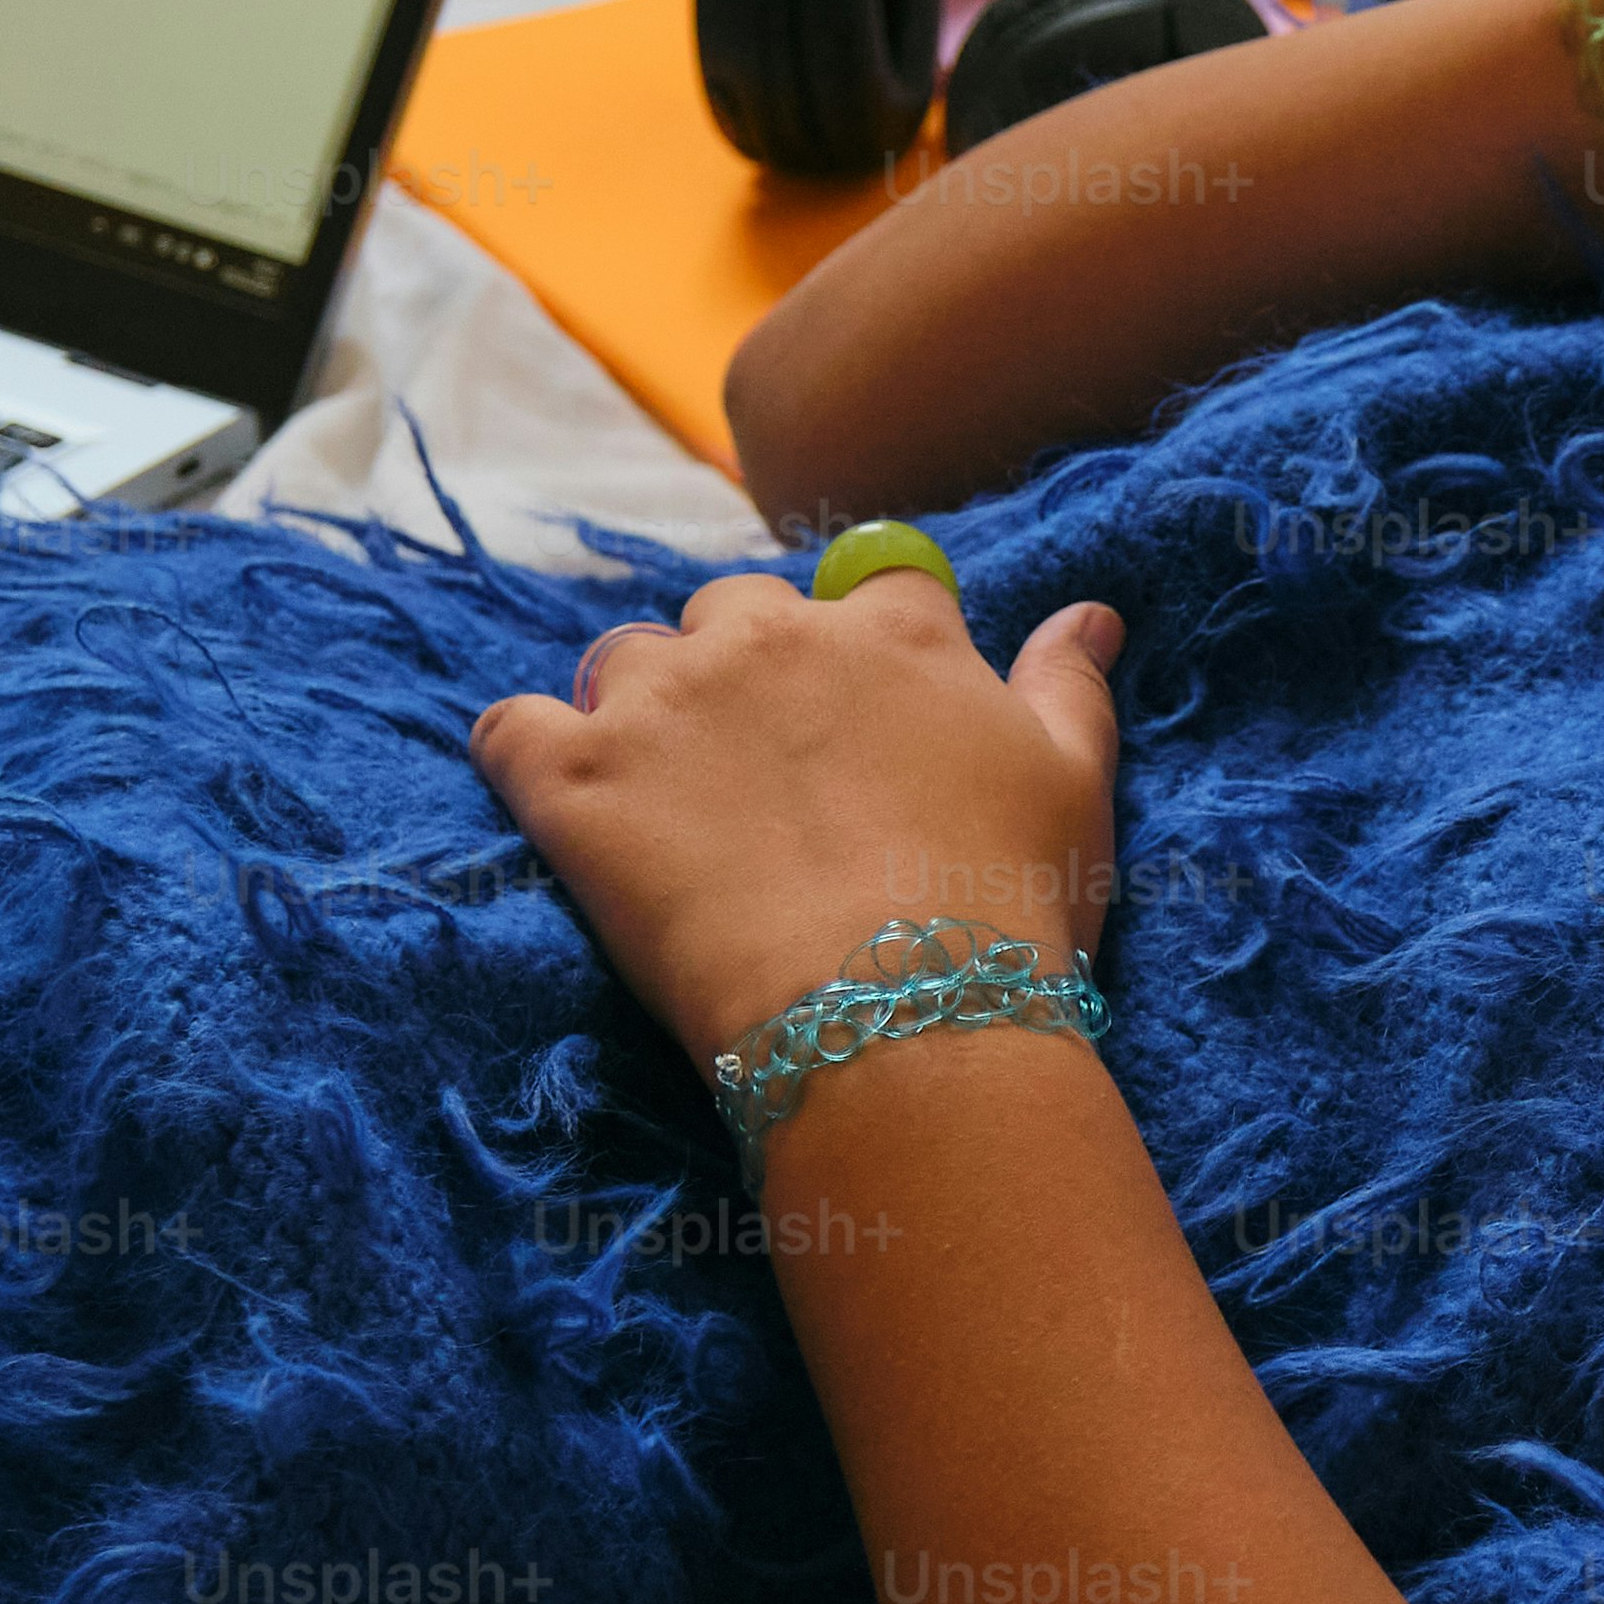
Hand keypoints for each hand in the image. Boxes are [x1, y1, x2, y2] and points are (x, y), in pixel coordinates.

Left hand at [470, 569, 1127, 1075]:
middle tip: (759, 781)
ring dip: (634, 712)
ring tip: (662, 807)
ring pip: (619, 661)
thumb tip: (1092, 611)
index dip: (862, 642)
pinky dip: (528, 758)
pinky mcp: (573, 777)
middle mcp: (770, 637)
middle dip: (737, 673)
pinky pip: (510, 730)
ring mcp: (661, 702)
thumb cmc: (1005, 908)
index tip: (864, 715)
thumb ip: (1068, 684)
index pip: (873, 581)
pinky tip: (564, 812)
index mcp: (893, 631)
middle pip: (729, 611)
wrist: (897, 1022)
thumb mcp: (1073, 786)